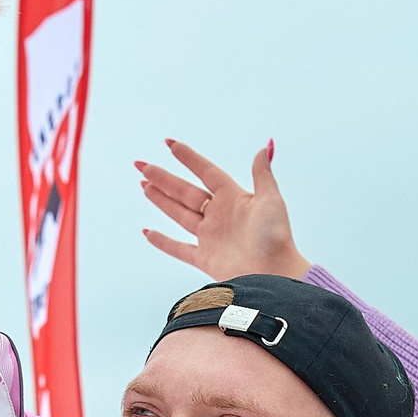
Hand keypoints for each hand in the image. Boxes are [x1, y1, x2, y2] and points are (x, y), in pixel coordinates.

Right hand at [137, 141, 311, 279]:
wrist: (274, 273)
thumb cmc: (276, 237)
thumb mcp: (271, 199)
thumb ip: (262, 173)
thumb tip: (265, 146)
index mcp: (234, 198)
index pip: (206, 172)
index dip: (188, 158)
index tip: (169, 143)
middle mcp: (219, 215)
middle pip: (185, 192)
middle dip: (163, 178)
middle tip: (141, 165)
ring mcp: (210, 237)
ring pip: (179, 214)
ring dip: (160, 200)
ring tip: (143, 184)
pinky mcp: (205, 258)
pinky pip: (178, 248)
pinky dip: (162, 241)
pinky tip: (147, 231)